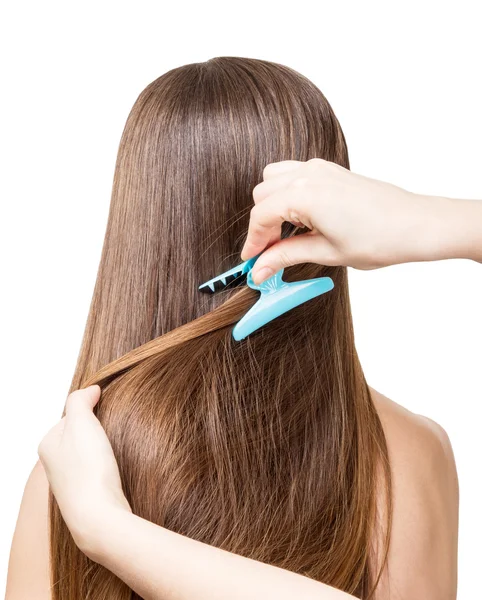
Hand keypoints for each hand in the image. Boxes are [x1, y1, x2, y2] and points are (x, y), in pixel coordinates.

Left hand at [38, 385, 130, 552]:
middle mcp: (54, 463)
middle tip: (110, 437)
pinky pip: (97, 470)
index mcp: (47, 444)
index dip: (92, 412)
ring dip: (104, 450)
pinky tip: (114, 472)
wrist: (98, 517)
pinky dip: (107, 467)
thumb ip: (81, 400)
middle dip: (98, 432)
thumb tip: (90, 390)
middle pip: (81, 434)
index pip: (72, 414)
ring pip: (90, 452)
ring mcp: (69, 480)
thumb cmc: (88, 472)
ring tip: (113, 455)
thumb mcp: (82, 424)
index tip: (104, 419)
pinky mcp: (86, 495)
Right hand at [241, 158, 454, 282]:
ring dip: (271, 206)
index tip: (252, 262)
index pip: (260, 216)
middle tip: (268, 253)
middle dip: (261, 225)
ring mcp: (320, 168)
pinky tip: (300, 219)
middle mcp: (308, 174)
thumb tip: (260, 269)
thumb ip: (286, 256)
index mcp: (304, 194)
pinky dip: (287, 194)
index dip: (252, 242)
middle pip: (262, 195)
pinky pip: (294, 174)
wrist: (415, 225)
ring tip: (284, 235)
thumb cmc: (380, 238)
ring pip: (274, 179)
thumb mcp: (326, 252)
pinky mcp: (331, 171)